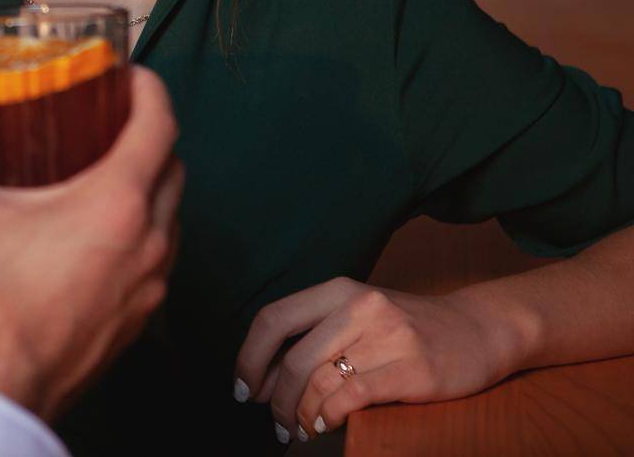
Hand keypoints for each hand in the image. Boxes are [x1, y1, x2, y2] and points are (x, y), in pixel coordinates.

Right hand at [0, 65, 182, 421]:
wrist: (0, 393)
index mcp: (115, 206)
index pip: (159, 127)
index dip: (149, 91)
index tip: (131, 76)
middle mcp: (147, 243)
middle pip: (172, 168)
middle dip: (148, 136)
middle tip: (110, 119)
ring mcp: (149, 285)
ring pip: (170, 216)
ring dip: (147, 187)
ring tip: (101, 172)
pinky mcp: (139, 318)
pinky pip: (157, 259)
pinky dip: (139, 233)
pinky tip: (93, 234)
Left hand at [235, 278, 528, 442]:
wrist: (479, 328)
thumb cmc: (408, 326)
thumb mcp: (358, 312)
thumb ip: (316, 333)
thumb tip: (264, 376)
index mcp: (339, 290)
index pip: (274, 319)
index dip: (249, 357)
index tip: (241, 388)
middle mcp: (360, 307)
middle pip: (294, 359)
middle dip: (275, 399)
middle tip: (275, 423)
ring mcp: (389, 337)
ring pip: (321, 381)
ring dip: (301, 414)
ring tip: (299, 429)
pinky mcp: (413, 369)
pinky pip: (353, 396)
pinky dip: (329, 416)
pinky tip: (324, 425)